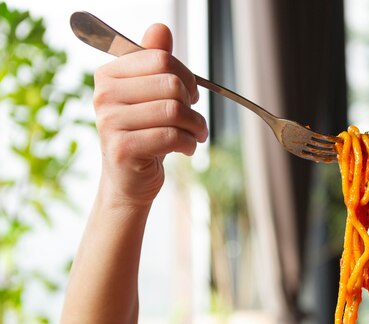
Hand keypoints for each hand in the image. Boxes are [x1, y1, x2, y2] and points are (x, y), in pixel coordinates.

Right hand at [93, 23, 207, 206]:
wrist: (130, 179)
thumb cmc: (144, 134)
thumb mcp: (150, 95)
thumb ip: (154, 61)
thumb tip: (160, 28)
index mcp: (108, 75)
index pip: (160, 59)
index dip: (186, 77)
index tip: (189, 95)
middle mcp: (104, 95)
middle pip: (170, 83)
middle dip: (192, 104)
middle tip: (194, 120)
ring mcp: (110, 122)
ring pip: (174, 111)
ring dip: (196, 126)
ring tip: (195, 135)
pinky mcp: (123, 149)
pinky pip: (172, 136)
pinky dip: (189, 144)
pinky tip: (186, 148)